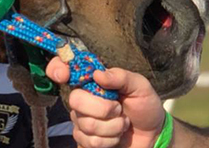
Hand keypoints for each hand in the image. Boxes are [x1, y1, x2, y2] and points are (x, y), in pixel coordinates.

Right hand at [47, 57, 165, 147]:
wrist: (152, 134)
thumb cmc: (144, 105)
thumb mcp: (140, 86)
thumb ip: (121, 77)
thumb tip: (97, 74)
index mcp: (93, 81)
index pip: (63, 69)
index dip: (57, 68)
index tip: (64, 75)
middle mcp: (83, 99)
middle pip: (76, 100)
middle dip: (103, 108)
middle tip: (119, 108)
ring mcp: (81, 120)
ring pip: (85, 124)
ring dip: (112, 126)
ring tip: (123, 122)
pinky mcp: (84, 140)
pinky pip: (88, 141)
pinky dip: (109, 140)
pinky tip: (116, 136)